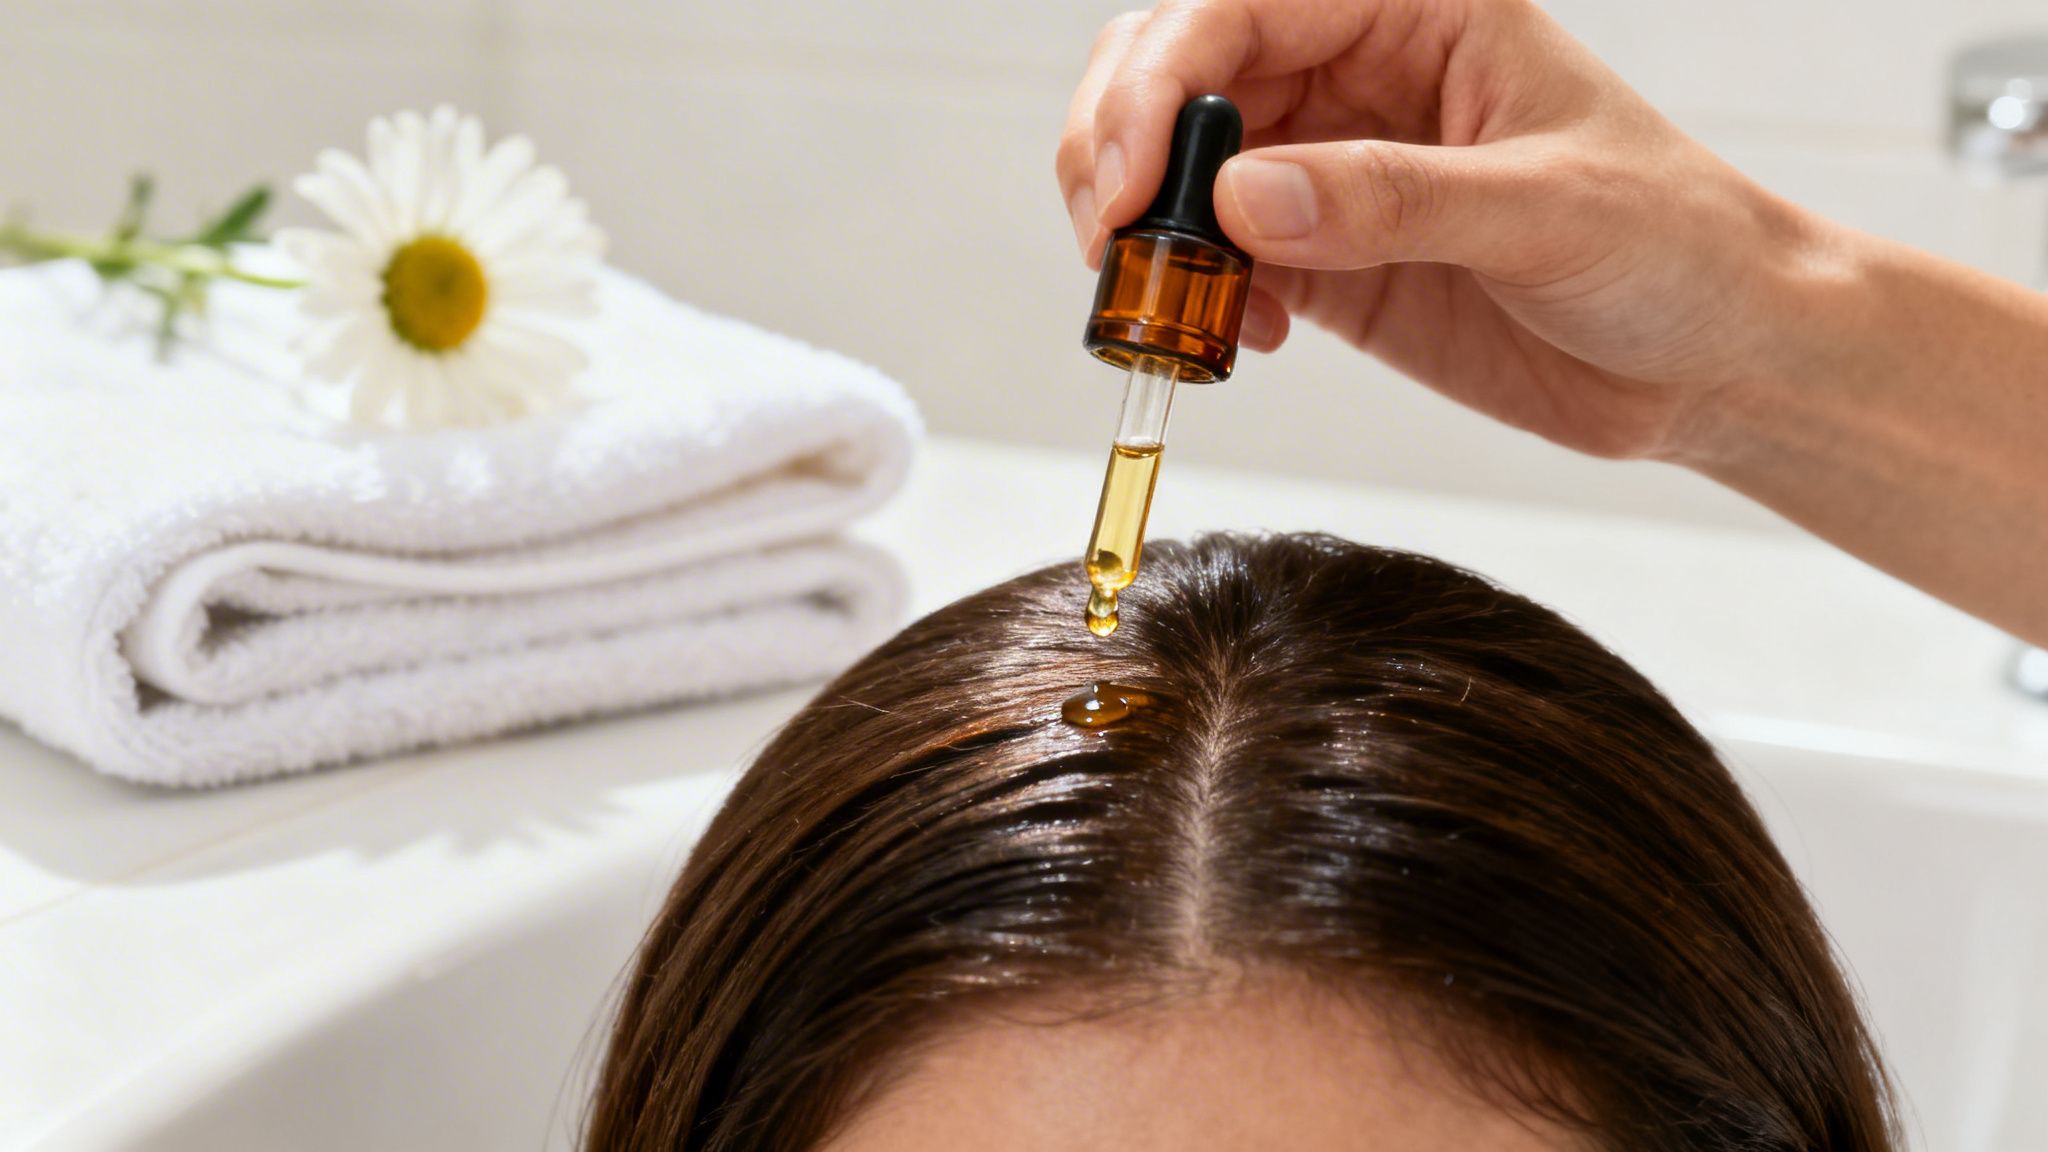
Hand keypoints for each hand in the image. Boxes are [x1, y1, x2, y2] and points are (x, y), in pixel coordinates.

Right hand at [1057, 0, 1829, 460]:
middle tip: (1111, 242)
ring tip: (1166, 307)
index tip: (1132, 184)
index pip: (1241, 7)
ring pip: (1179, 169)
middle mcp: (1356, 72)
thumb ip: (1391, 199)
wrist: (1714, 358)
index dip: (1161, 84)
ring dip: (1143, 235)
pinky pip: (1215, 261)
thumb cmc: (1675, 246)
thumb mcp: (1546, 212)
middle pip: (1177, 70)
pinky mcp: (1324, 257)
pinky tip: (1236, 339)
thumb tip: (1240, 201)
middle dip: (1119, 147)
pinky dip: (1192, 300)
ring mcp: (1330, 167)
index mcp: (1413, 8)